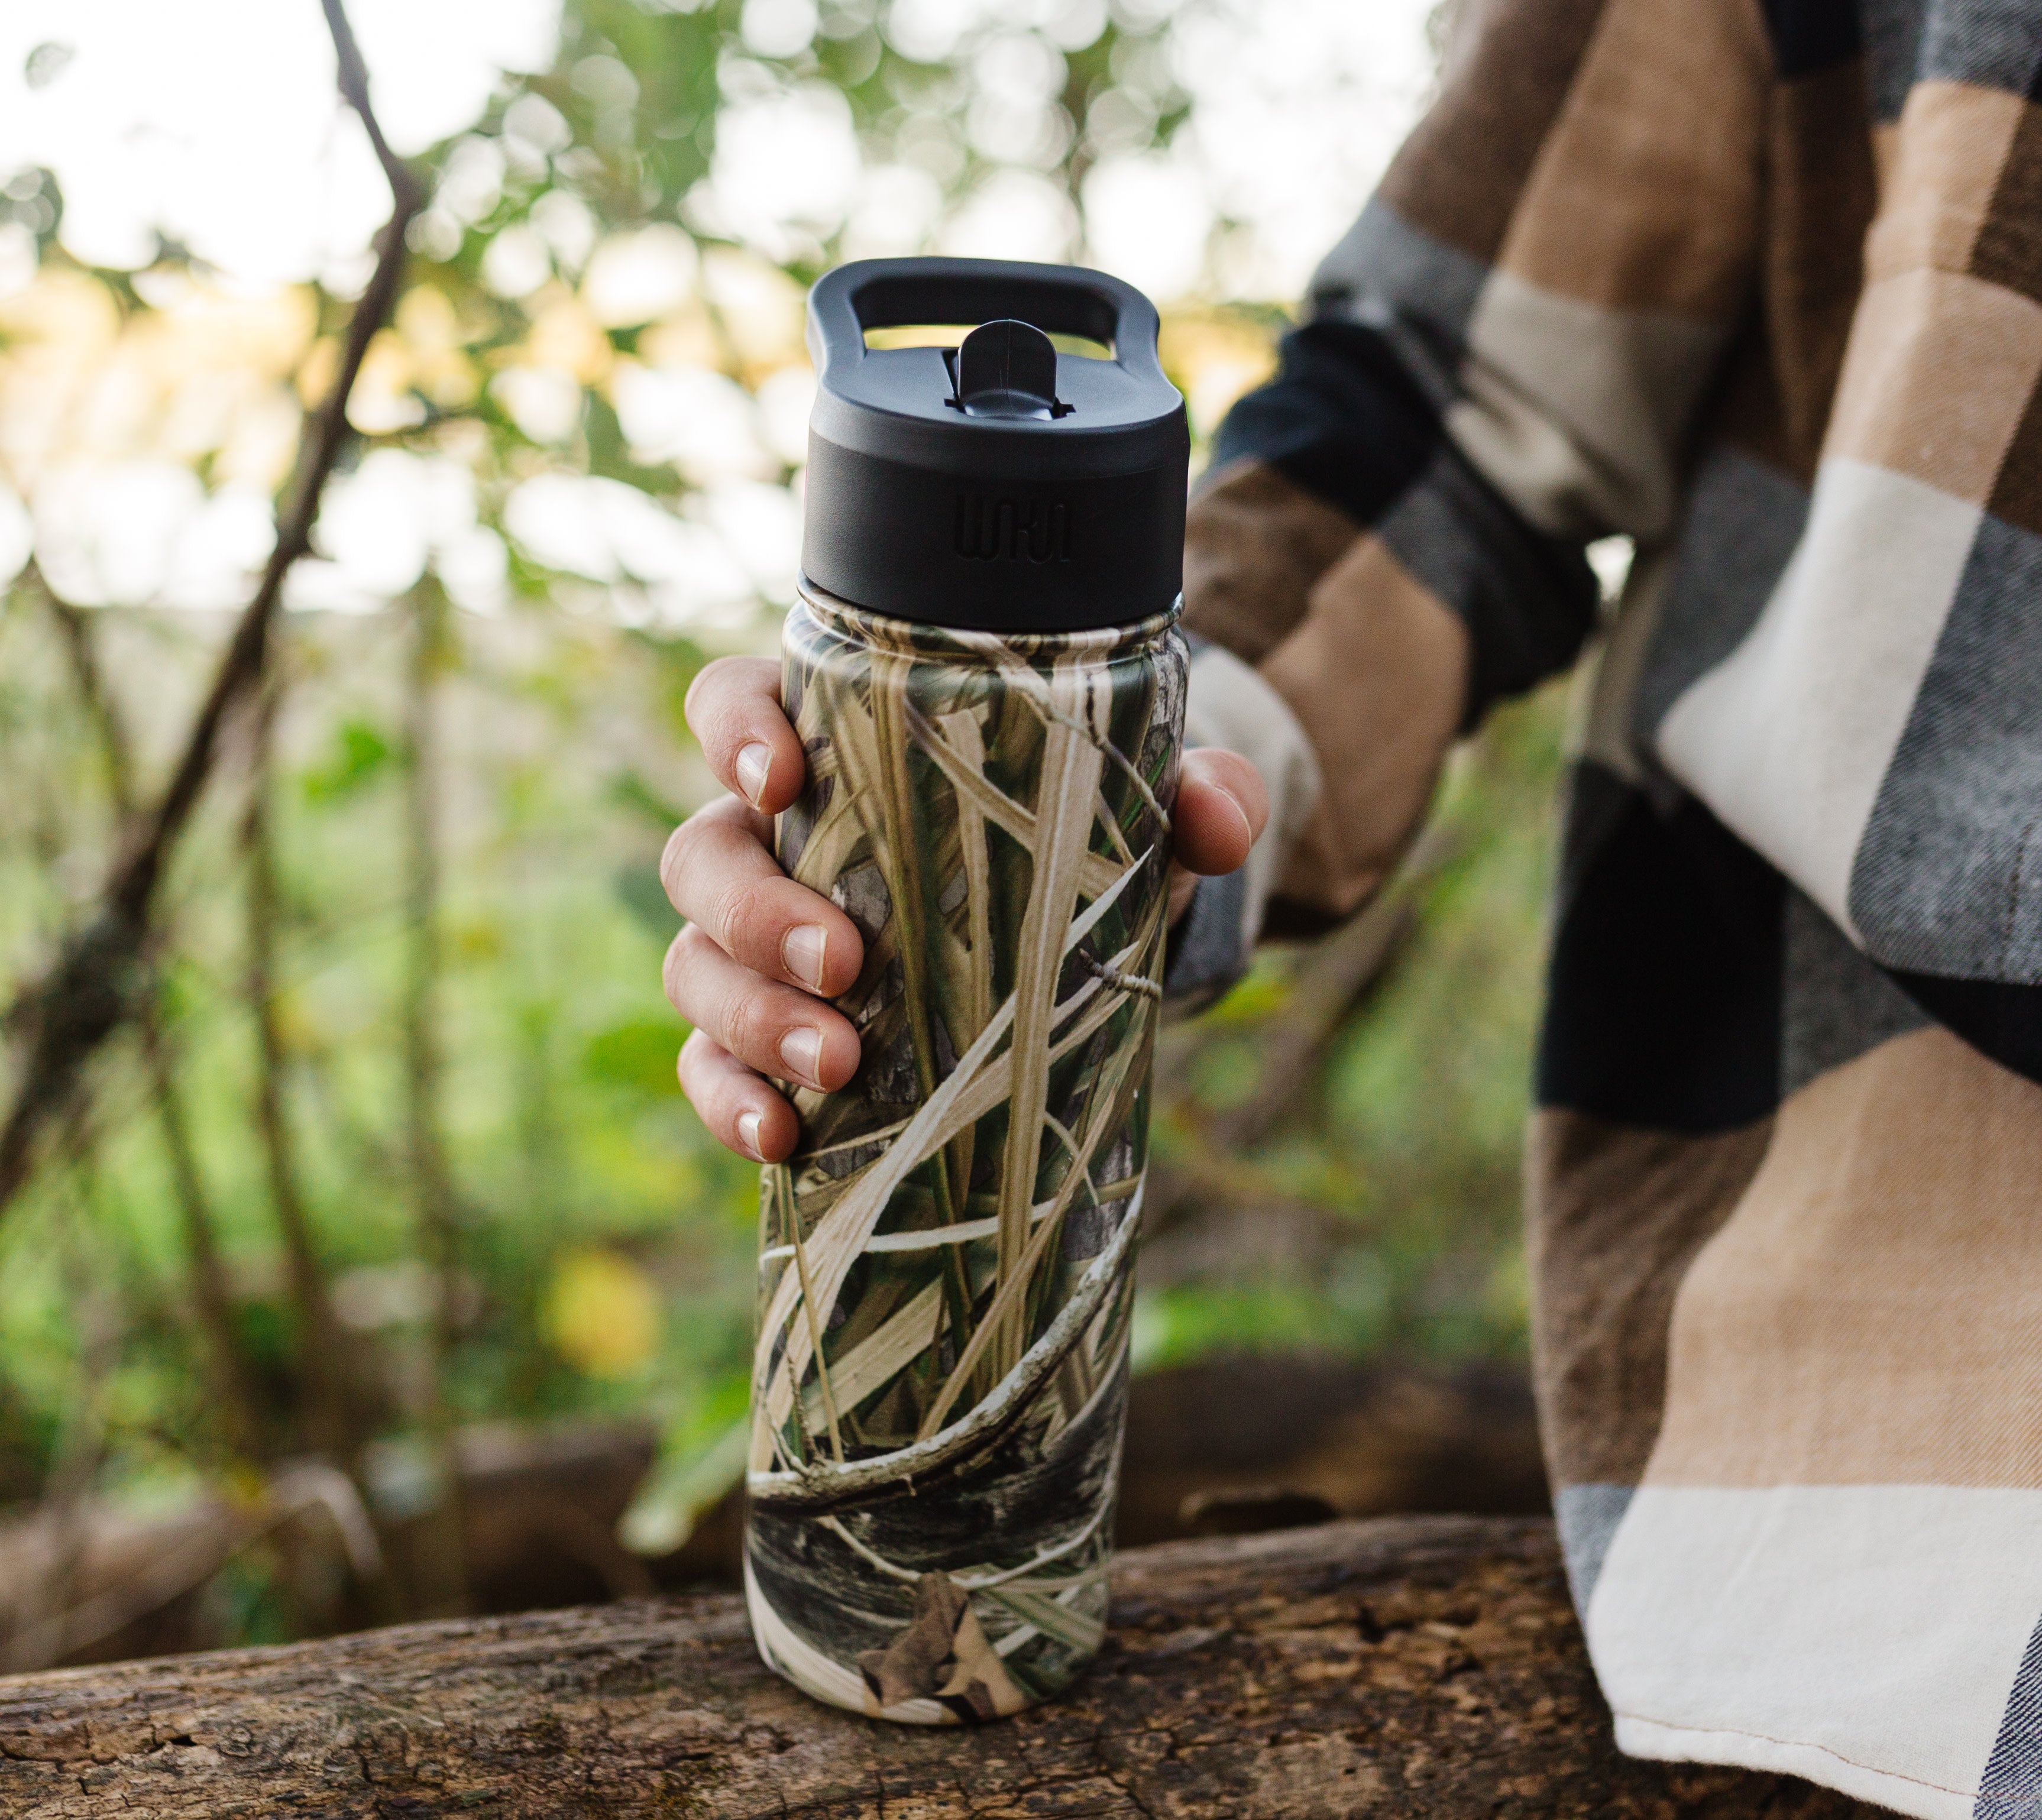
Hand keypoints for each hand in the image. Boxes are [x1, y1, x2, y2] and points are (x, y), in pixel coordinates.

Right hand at [663, 655, 1268, 1162]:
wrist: (1073, 938)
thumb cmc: (1074, 836)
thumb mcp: (1135, 807)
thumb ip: (1191, 791)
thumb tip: (1216, 815)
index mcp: (836, 752)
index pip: (736, 705)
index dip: (734, 731)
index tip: (780, 777)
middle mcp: (774, 842)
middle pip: (705, 856)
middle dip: (757, 913)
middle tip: (847, 963)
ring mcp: (756, 948)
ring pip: (696, 967)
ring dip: (751, 1017)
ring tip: (838, 1067)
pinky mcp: (766, 1039)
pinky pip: (711, 1067)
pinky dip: (732, 1102)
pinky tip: (782, 1138)